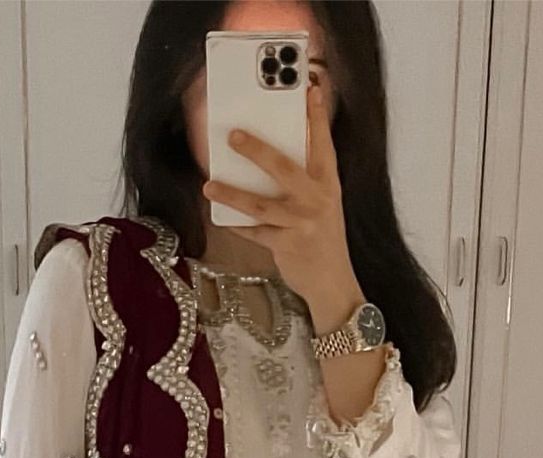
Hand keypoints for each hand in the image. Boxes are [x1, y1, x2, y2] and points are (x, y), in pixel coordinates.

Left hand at [201, 74, 362, 323]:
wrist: (333, 282)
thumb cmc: (322, 237)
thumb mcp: (323, 203)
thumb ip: (306, 178)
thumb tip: (270, 154)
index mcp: (328, 183)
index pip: (323, 143)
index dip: (316, 116)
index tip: (308, 89)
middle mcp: (317, 200)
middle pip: (284, 168)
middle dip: (257, 149)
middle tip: (233, 135)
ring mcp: (301, 223)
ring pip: (261, 204)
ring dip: (232, 193)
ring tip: (209, 185)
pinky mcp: (287, 246)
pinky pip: (255, 232)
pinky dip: (237, 224)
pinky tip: (220, 217)